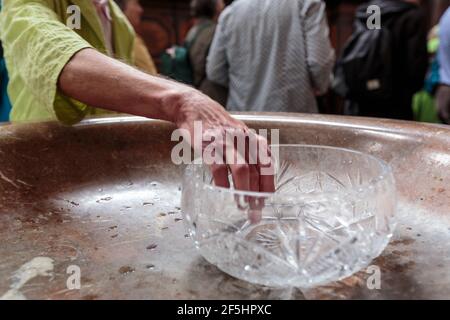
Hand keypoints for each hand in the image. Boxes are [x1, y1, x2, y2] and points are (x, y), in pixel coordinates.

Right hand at [174, 91, 275, 221]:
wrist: (194, 108)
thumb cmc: (217, 125)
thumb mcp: (239, 134)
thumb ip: (248, 151)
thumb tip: (257, 176)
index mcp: (252, 139)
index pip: (267, 164)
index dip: (268, 184)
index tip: (267, 200)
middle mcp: (243, 140)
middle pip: (257, 170)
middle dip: (258, 193)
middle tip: (256, 211)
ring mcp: (226, 143)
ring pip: (242, 170)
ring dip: (244, 190)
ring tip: (243, 206)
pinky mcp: (209, 147)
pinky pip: (219, 168)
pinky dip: (222, 183)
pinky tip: (222, 192)